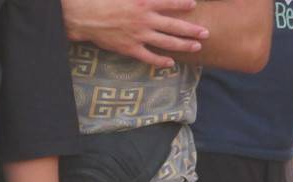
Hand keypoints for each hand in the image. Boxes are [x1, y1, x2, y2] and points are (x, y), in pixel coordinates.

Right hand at [60, 0, 207, 67]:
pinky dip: (160, 61)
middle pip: (175, 26)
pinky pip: (149, 57)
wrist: (86, 17)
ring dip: (184, 45)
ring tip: (197, 47)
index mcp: (144, 1)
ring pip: (167, 42)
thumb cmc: (103, 0)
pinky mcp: (130, 49)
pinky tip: (171, 63)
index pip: (170, 2)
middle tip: (206, 33)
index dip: (183, 4)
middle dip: (192, 30)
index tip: (194, 5)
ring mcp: (139, 36)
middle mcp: (145, 19)